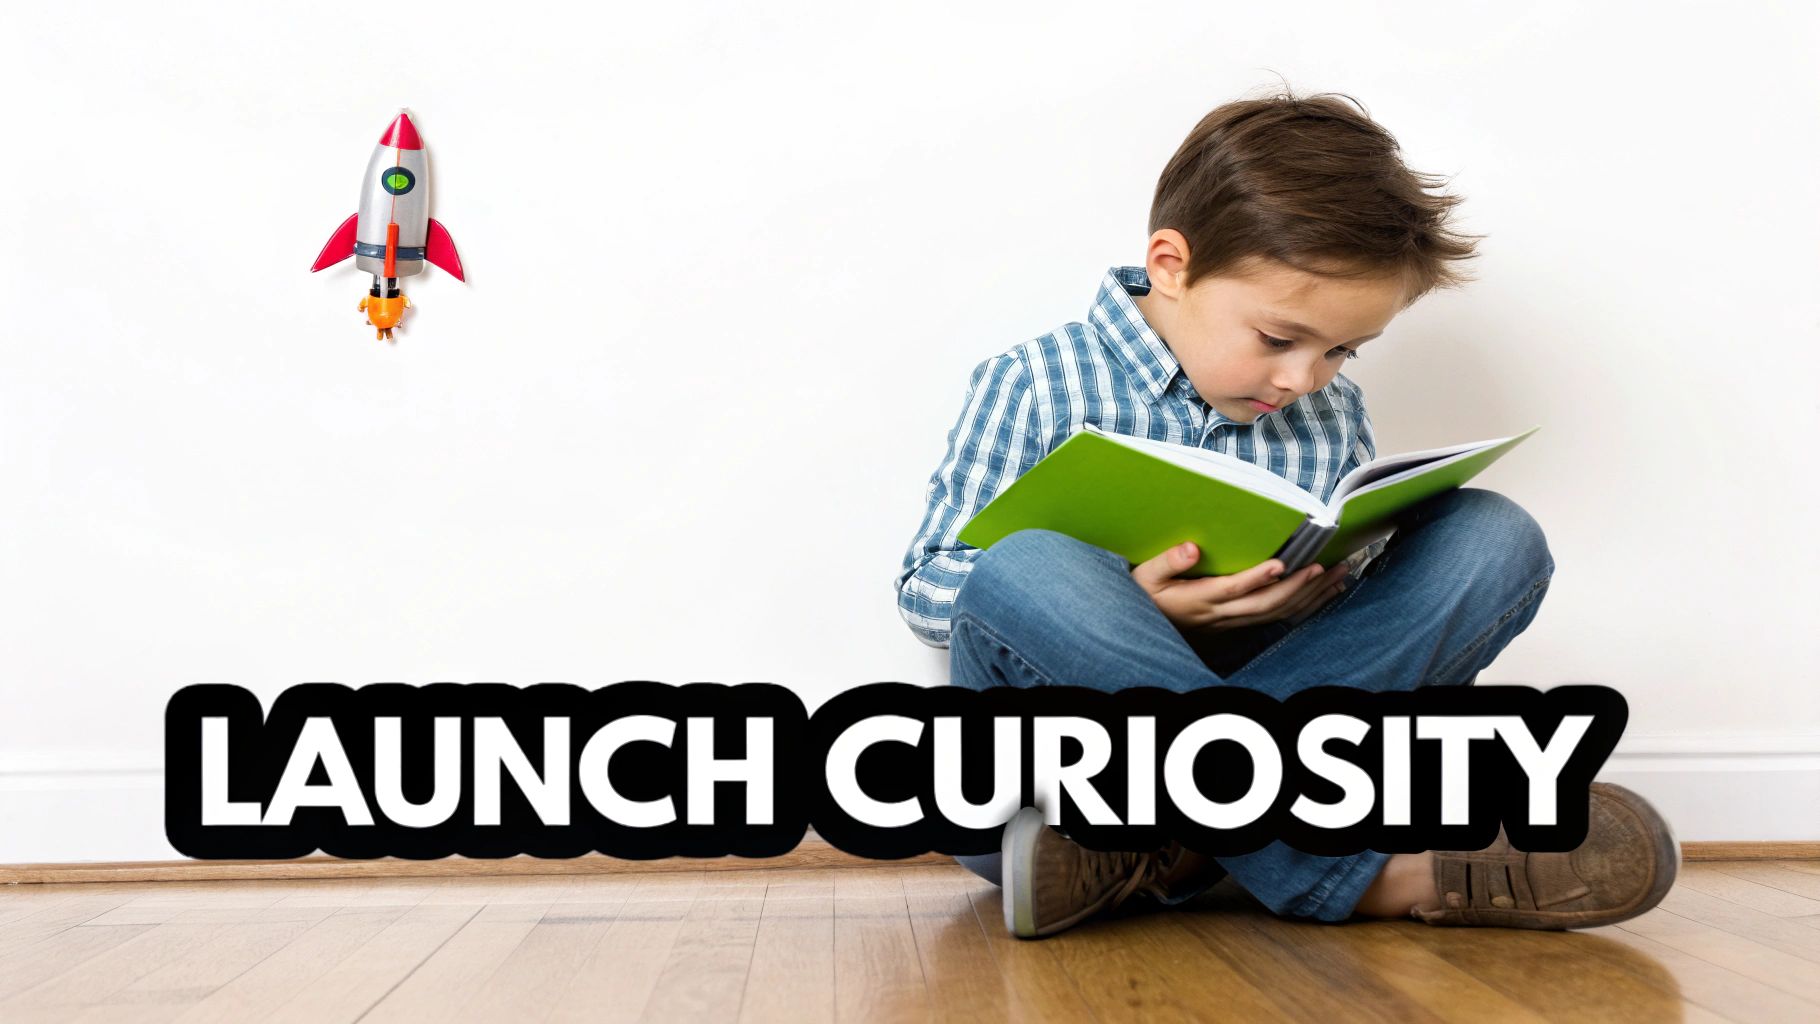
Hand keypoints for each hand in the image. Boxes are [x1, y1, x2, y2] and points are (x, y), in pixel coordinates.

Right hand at [1131, 542, 1349, 633]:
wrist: (1145, 624)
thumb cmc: (1147, 593)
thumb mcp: (1146, 576)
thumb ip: (1167, 561)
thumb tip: (1191, 548)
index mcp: (1198, 599)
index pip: (1232, 589)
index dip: (1256, 579)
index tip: (1279, 564)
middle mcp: (1220, 614)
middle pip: (1264, 605)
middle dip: (1297, 587)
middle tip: (1323, 567)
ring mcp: (1232, 621)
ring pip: (1277, 614)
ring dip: (1309, 596)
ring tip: (1337, 575)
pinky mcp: (1240, 622)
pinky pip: (1278, 618)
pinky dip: (1305, 606)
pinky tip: (1326, 592)